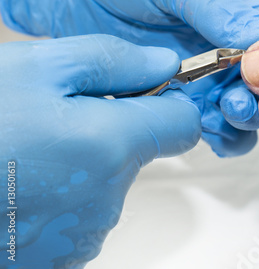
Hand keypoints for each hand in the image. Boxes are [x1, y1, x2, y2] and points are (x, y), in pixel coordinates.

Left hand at [0, 0, 258, 156]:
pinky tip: (206, 130)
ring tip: (218, 115)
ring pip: (250, 108)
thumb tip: (254, 36)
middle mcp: (236, 38)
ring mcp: (213, 70)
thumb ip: (213, 2)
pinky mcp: (190, 95)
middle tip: (236, 100)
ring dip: (241, 120)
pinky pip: (217, 124)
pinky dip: (218, 134)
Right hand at [0, 35, 200, 266]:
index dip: (168, 101)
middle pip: (140, 152)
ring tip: (28, 152)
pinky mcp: (62, 258)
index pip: (184, 124)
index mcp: (111, 146)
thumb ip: (113, 61)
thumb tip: (164, 65)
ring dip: (83, 163)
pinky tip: (22, 184)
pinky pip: (83, 214)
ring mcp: (84, 235)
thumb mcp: (36, 68)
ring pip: (109, 182)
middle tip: (55, 117)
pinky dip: (63, 196)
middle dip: (111, 129)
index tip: (145, 91)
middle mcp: (108, 198)